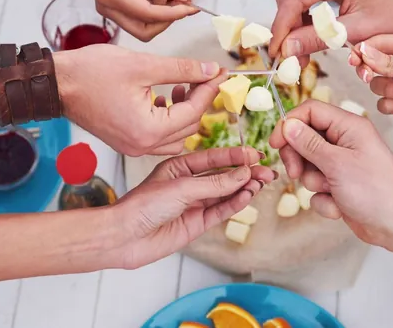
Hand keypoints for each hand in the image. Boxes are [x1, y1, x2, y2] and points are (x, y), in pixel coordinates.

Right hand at [54, 44, 225, 155]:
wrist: (56, 84)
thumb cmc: (91, 73)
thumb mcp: (143, 65)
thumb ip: (181, 69)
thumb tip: (209, 70)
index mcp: (147, 130)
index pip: (192, 112)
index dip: (209, 89)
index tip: (220, 72)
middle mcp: (141, 145)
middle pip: (188, 127)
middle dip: (199, 100)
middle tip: (205, 75)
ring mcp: (132, 146)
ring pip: (175, 136)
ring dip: (184, 112)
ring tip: (182, 85)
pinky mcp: (125, 141)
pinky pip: (158, 136)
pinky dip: (167, 118)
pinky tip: (164, 95)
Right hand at [81, 0, 197, 40]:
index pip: (149, 15)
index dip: (174, 13)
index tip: (193, 7)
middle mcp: (108, 8)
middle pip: (145, 30)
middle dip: (166, 18)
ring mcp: (110, 9)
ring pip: (144, 25)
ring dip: (161, 10)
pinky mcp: (116, 6)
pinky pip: (140, 15)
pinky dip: (154, 5)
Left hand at [110, 147, 274, 268]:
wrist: (124, 236)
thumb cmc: (142, 206)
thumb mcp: (181, 188)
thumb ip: (215, 183)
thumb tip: (242, 174)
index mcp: (180, 167)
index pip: (214, 158)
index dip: (236, 157)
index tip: (255, 155)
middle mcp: (188, 184)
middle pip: (224, 176)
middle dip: (246, 173)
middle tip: (268, 171)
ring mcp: (194, 204)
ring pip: (226, 194)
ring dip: (244, 188)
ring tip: (262, 183)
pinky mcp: (196, 224)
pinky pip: (221, 211)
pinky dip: (235, 204)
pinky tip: (248, 196)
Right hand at [268, 100, 392, 249]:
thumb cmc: (377, 191)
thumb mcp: (336, 163)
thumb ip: (309, 143)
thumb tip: (288, 125)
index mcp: (349, 127)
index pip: (311, 111)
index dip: (290, 124)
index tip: (275, 144)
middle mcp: (345, 142)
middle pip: (305, 139)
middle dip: (298, 158)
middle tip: (296, 173)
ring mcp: (343, 164)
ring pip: (309, 166)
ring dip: (314, 183)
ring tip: (331, 191)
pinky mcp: (340, 185)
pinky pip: (318, 188)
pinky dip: (324, 200)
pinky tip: (340, 207)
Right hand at [269, 0, 392, 58]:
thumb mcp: (357, 32)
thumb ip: (318, 39)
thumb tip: (286, 51)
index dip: (281, 28)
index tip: (278, 53)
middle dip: (285, 27)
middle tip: (291, 57)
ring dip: (292, 23)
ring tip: (301, 52)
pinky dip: (301, 16)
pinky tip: (309, 36)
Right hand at [349, 34, 392, 130]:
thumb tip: (365, 52)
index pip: (378, 43)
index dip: (364, 50)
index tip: (354, 58)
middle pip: (372, 66)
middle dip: (370, 72)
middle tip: (369, 75)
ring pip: (377, 86)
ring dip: (388, 90)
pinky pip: (385, 105)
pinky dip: (392, 105)